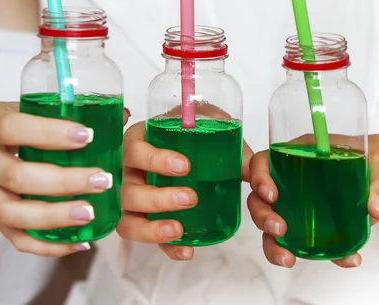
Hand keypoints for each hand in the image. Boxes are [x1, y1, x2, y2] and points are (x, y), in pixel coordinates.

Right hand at [0, 102, 129, 256]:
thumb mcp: (17, 109)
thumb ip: (60, 114)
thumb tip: (119, 115)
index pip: (12, 128)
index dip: (50, 133)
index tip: (87, 136)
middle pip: (17, 177)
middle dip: (64, 181)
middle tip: (102, 179)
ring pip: (13, 213)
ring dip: (55, 216)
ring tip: (91, 213)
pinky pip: (15, 238)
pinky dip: (48, 244)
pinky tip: (79, 241)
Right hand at [118, 112, 252, 260]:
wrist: (193, 143)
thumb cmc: (194, 132)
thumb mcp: (211, 128)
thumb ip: (230, 146)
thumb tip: (252, 172)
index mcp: (139, 140)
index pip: (134, 149)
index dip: (154, 159)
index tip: (184, 166)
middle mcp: (129, 171)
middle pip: (127, 190)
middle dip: (157, 197)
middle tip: (190, 198)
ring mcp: (133, 199)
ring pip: (128, 220)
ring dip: (151, 228)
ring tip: (179, 229)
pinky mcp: (144, 220)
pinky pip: (146, 239)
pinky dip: (165, 247)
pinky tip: (186, 250)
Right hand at [247, 134, 378, 267]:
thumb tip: (376, 209)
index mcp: (306, 152)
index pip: (268, 160)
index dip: (260, 175)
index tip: (271, 194)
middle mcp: (299, 177)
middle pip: (263, 195)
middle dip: (263, 215)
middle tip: (279, 230)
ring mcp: (308, 203)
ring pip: (277, 222)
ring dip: (275, 243)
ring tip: (289, 259)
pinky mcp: (323, 224)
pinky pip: (311, 242)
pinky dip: (324, 256)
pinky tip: (347, 260)